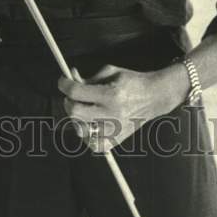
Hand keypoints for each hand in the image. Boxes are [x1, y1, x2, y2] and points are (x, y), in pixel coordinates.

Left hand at [57, 63, 187, 152]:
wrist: (154, 96)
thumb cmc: (131, 81)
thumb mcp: (110, 72)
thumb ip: (88, 78)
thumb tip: (70, 80)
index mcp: (111, 94)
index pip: (77, 92)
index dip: (64, 85)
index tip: (62, 81)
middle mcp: (112, 114)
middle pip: (75, 112)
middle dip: (68, 102)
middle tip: (71, 96)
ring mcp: (115, 129)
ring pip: (81, 130)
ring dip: (76, 118)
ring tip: (81, 109)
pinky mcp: (118, 140)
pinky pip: (94, 145)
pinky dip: (87, 136)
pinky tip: (89, 125)